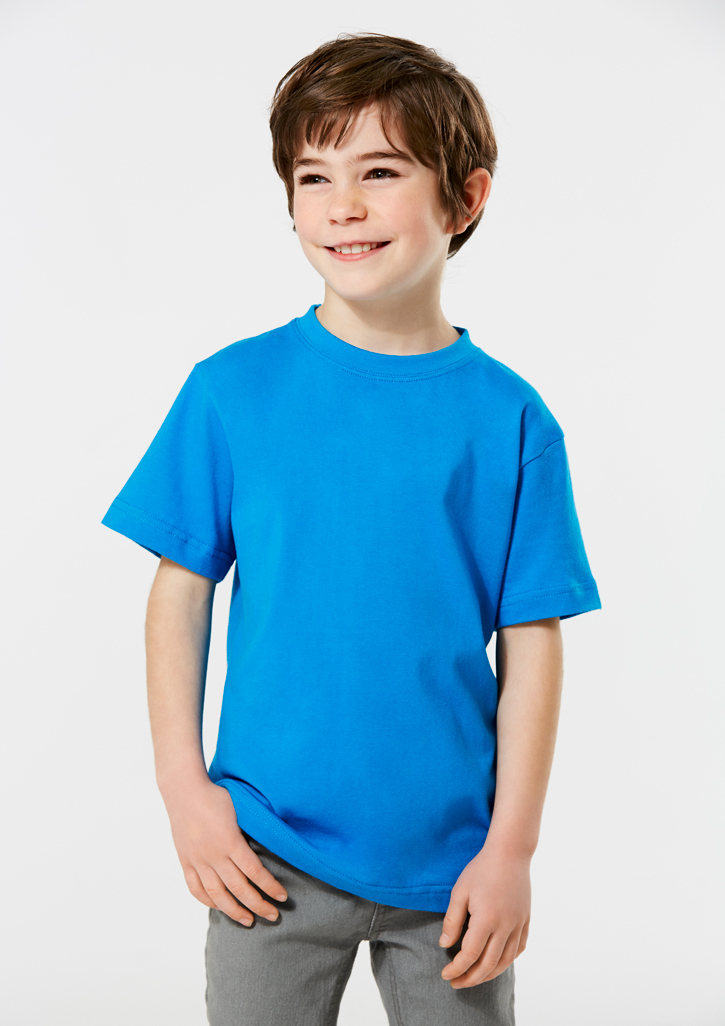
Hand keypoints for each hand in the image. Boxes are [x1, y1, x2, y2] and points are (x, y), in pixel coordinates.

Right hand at [162, 778, 288, 924]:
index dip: (270, 888)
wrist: (184, 791)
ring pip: (218, 895)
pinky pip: (196, 888)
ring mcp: (198, 860)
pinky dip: (208, 901)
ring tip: (249, 921)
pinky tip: (219, 907)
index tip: (283, 897)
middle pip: (240, 889)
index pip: (255, 873)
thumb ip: (250, 832)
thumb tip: (270, 845)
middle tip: (273, 916)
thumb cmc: (216, 796)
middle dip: (259, 905)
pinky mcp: (186, 862)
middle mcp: (214, 855)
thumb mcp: (240, 810)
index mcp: (231, 841)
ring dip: (235, 911)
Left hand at [438, 842, 529, 987]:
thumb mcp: (460, 891)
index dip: (456, 969)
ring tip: (474, 977)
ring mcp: (518, 924)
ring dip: (489, 974)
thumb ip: (452, 921)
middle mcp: (505, 926)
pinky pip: (518, 948)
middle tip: (456, 983)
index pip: (469, 955)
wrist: (510, 853)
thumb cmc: (481, 869)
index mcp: (486, 919)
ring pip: (505, 961)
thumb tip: (444, 945)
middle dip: (470, 978)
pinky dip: (507, 961)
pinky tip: (496, 963)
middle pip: (488, 965)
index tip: (445, 974)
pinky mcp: (526, 920)